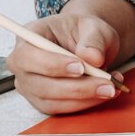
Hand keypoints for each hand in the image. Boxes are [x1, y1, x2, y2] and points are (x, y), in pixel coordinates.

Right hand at [6, 11, 124, 114]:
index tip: (80, 67)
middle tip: (106, 83)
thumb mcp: (93, 26)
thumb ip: (93, 39)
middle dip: (76, 87)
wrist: (88, 44)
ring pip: (51, 101)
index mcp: (29, 38)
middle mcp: (23, 65)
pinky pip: (61, 109)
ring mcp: (30, 85)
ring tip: (111, 88)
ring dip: (84, 98)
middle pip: (39, 84)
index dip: (52, 65)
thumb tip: (93, 58)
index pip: (28, 56)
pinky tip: (105, 93)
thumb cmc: (85, 31)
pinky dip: (85, 103)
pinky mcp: (43, 101)